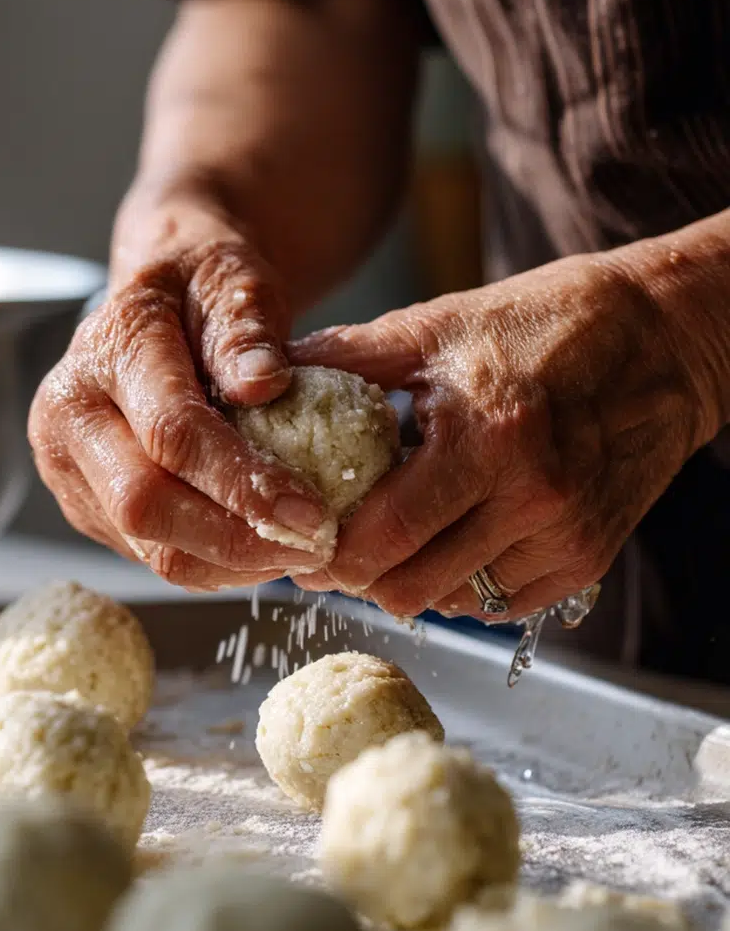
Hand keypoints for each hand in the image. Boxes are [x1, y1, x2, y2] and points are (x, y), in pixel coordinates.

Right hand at [29, 200, 335, 588]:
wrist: (157, 302)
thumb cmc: (203, 288)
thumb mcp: (233, 279)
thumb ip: (245, 326)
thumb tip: (263, 383)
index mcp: (105, 350)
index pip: (170, 432)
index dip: (242, 482)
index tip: (312, 512)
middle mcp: (67, 414)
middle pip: (144, 505)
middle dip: (234, 539)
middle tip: (311, 547)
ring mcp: (67, 467)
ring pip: (146, 547)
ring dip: (229, 563)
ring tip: (295, 551)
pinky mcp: (85, 505)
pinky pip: (149, 555)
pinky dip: (211, 563)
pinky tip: (258, 544)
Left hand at [288, 252, 712, 618]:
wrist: (663, 339)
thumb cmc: (544, 324)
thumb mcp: (438, 326)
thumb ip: (348, 358)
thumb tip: (268, 376)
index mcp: (486, 439)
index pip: (384, 535)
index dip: (329, 554)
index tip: (301, 545)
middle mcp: (532, 500)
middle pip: (409, 587)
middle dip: (357, 577)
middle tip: (333, 550)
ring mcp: (566, 537)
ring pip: (450, 604)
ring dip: (407, 581)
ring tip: (389, 539)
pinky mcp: (588, 560)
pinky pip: (497, 605)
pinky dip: (459, 585)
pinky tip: (447, 542)